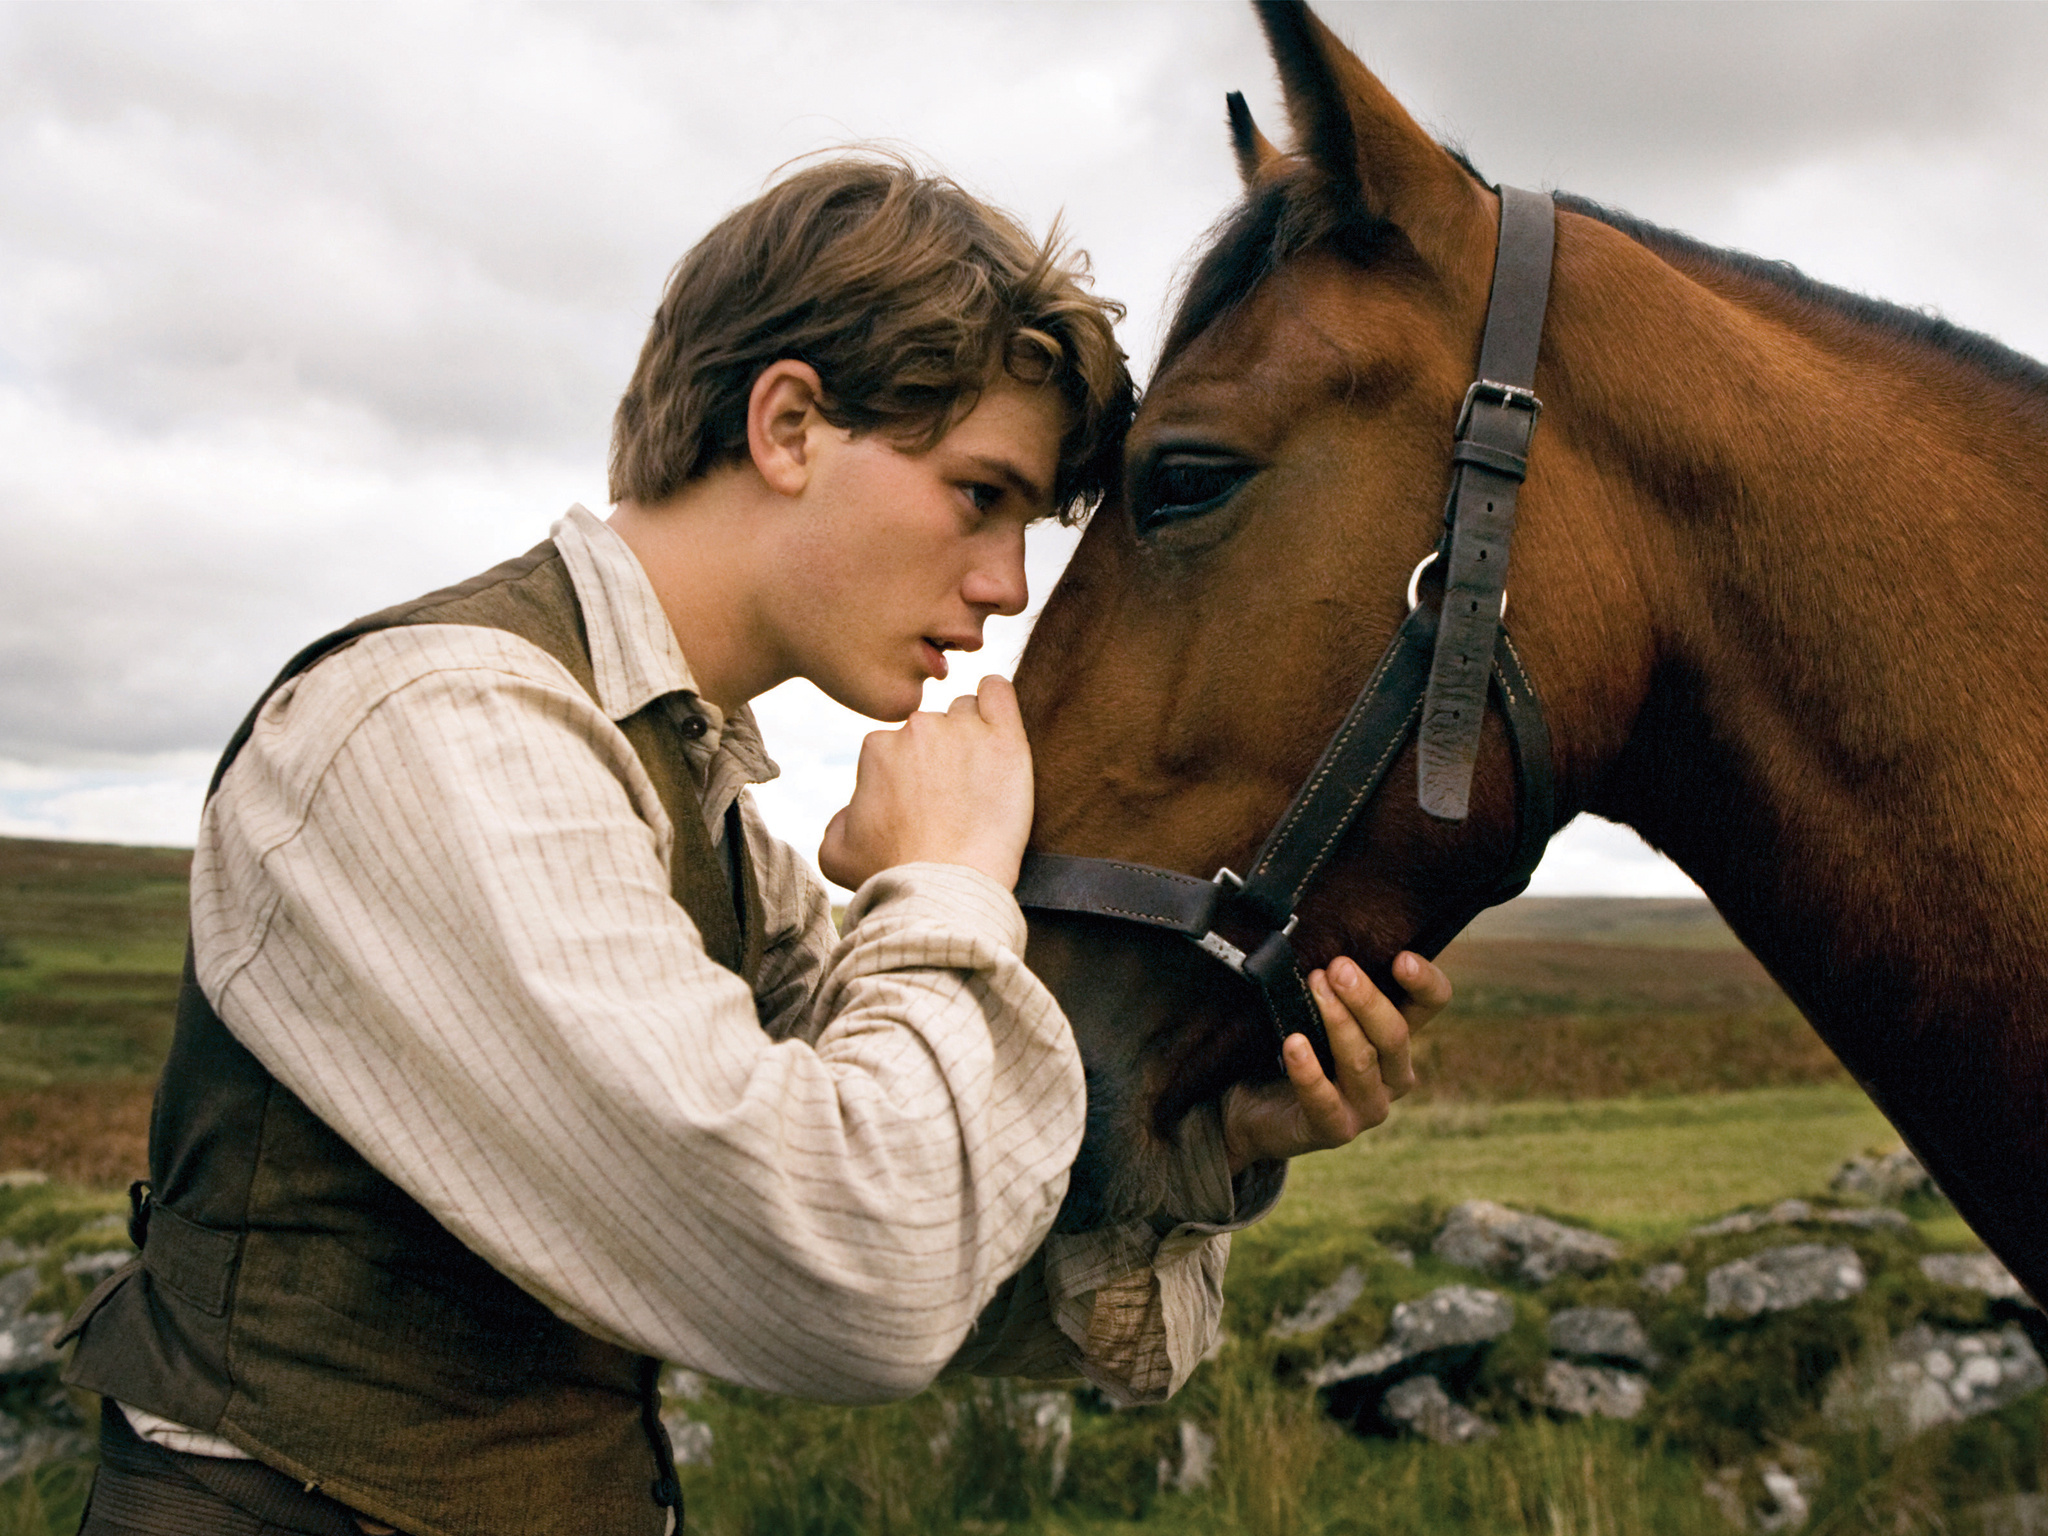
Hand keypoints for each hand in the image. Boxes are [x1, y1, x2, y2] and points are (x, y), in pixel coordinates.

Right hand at [819, 675, 1033, 889]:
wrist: (944, 889)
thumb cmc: (891, 876)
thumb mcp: (836, 851)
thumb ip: (840, 818)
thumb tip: (854, 806)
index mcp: (878, 748)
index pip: (898, 745)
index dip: (911, 774)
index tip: (926, 804)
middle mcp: (917, 729)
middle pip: (934, 727)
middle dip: (942, 754)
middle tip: (956, 797)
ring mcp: (962, 730)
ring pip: (967, 712)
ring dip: (972, 734)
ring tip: (981, 777)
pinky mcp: (1003, 738)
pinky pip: (999, 693)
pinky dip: (998, 700)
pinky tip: (999, 721)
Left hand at [1222, 951, 1451, 1172]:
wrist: (1257, 1107)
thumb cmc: (1295, 1049)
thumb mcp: (1319, 1012)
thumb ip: (1335, 985)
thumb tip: (1330, 945)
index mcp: (1397, 1037)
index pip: (1432, 1005)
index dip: (1425, 983)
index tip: (1401, 959)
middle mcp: (1394, 1074)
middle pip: (1395, 1034)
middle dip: (1366, 998)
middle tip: (1337, 968)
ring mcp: (1368, 1106)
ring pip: (1362, 1061)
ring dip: (1337, 1022)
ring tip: (1313, 990)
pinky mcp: (1335, 1130)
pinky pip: (1324, 1101)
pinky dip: (1308, 1071)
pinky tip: (1293, 1044)